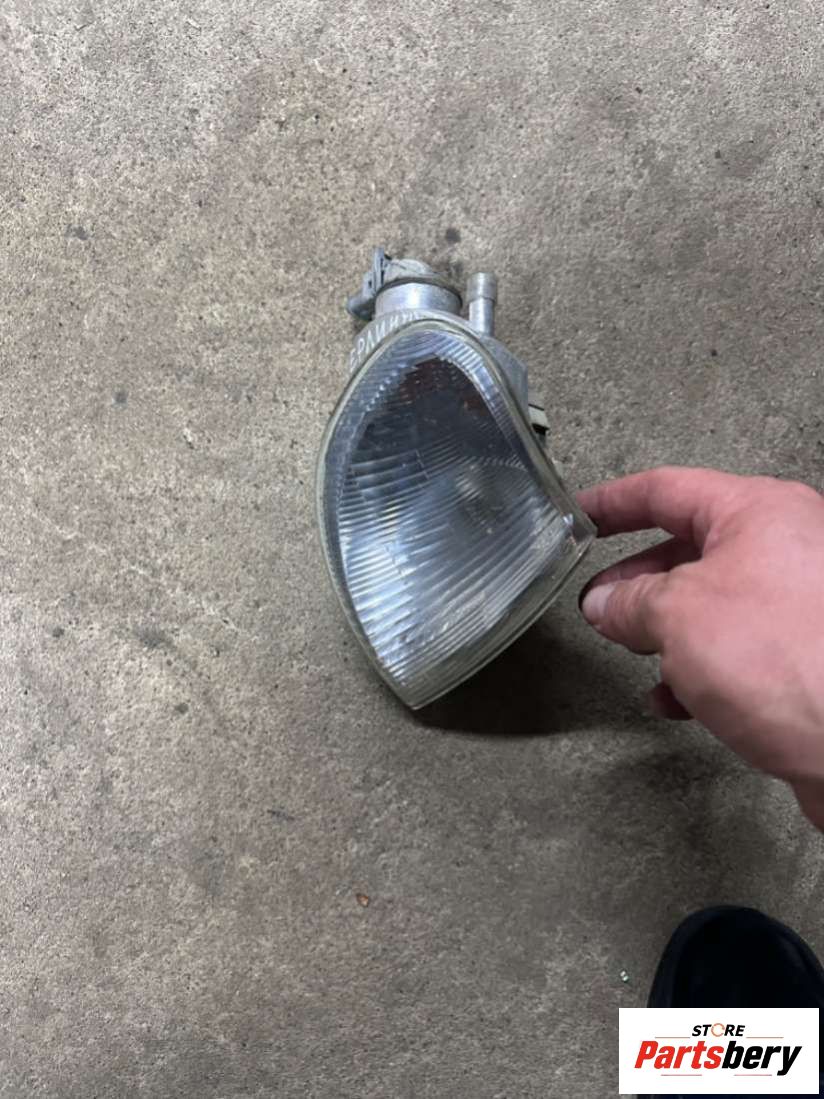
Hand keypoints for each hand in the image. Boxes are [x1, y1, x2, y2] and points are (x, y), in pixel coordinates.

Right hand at [577, 466, 823, 828]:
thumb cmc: (790, 660)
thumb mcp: (679, 615)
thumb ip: (631, 602)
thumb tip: (606, 603)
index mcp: (759, 512)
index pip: (666, 489)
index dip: (613, 502)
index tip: (579, 513)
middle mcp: (788, 546)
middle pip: (690, 547)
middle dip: (637, 579)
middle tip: (598, 600)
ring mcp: (802, 601)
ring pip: (713, 601)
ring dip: (665, 629)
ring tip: (632, 650)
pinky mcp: (808, 652)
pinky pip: (740, 645)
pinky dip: (699, 666)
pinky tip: (674, 698)